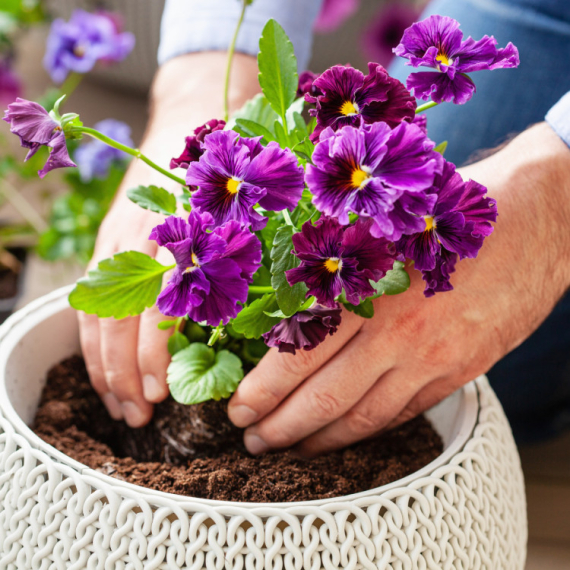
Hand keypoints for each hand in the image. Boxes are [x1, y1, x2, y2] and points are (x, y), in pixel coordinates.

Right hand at [78, 52, 259, 426]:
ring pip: (97, 317)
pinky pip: (90, 302)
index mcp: (178, 235)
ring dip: (104, 368)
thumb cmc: (233, 167)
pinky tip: (105, 373)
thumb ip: (255, 257)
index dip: (154, 357)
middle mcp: (140, 240)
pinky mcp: (109, 242)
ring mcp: (117, 240)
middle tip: (143, 416)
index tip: (164, 394)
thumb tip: (279, 323)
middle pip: (118, 321)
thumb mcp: (250, 207)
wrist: (190, 110)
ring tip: (123, 409)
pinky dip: (92, 343)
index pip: (154, 310)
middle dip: (125, 374)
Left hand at [228, 123, 569, 455]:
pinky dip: (366, 431)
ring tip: (288, 449)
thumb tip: (284, 306)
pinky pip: (404, 414)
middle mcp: (401, 334)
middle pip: (326, 398)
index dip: (263, 390)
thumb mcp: (387, 226)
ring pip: (364, 417)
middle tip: (251, 441)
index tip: (238, 409)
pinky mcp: (460, 371)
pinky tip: (343, 437)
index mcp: (373, 291)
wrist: (540, 219)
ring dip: (320, 440)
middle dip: (281, 427)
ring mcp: (433, 359)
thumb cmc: (453, 211)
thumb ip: (340, 266)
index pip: (302, 356)